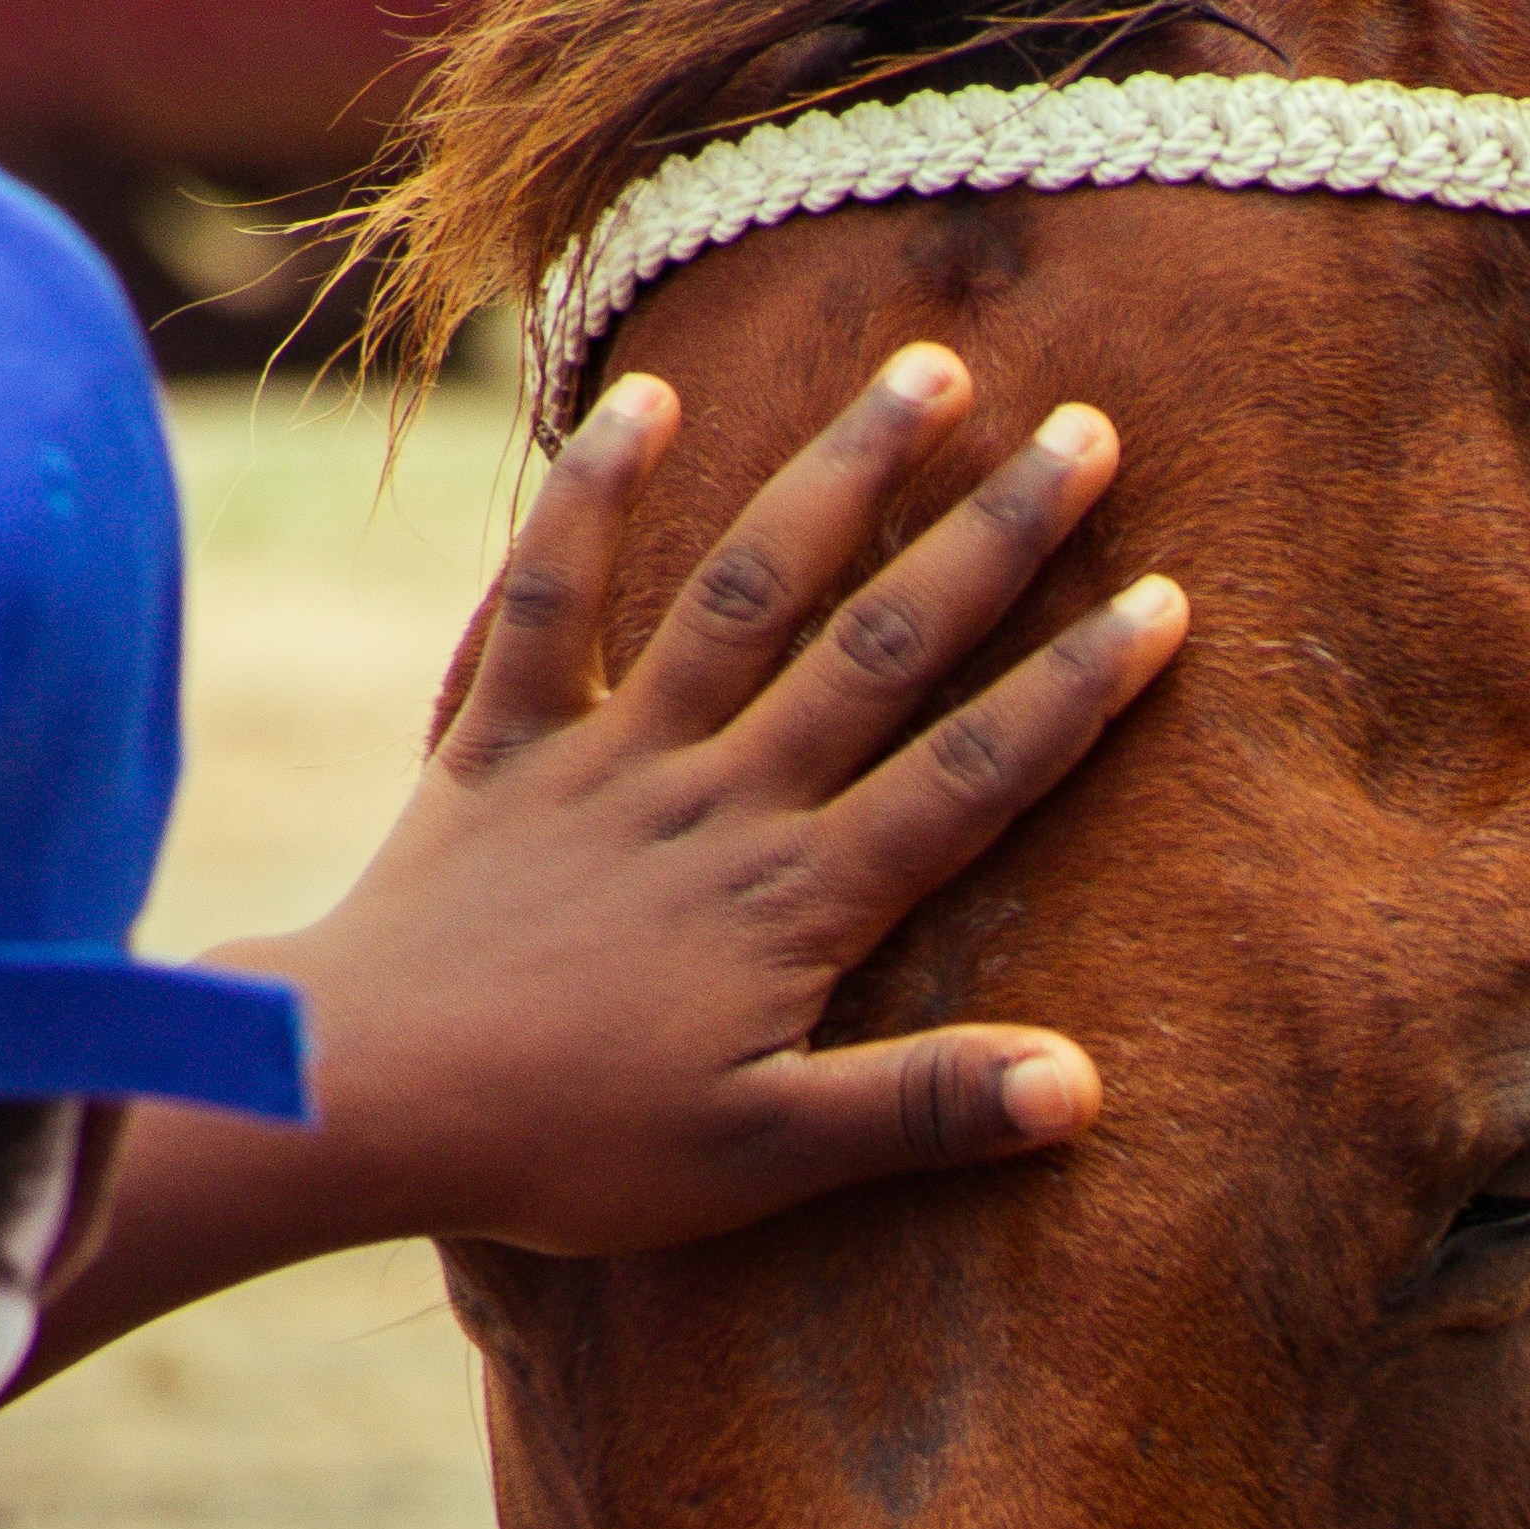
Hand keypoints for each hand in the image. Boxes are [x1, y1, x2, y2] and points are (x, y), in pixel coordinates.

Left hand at [18, 347, 1187, 1378]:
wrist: (363, 1098)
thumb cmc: (571, 1149)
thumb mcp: (766, 1156)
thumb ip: (922, 1109)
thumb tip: (1082, 1084)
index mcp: (797, 898)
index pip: (969, 776)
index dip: (1074, 689)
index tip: (1165, 601)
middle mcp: (719, 797)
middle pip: (881, 647)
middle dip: (995, 536)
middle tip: (1088, 434)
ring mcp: (609, 756)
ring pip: (744, 588)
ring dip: (841, 473)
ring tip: (928, 372)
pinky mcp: (500, 744)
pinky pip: (546, 597)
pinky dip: (590, 494)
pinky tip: (649, 401)